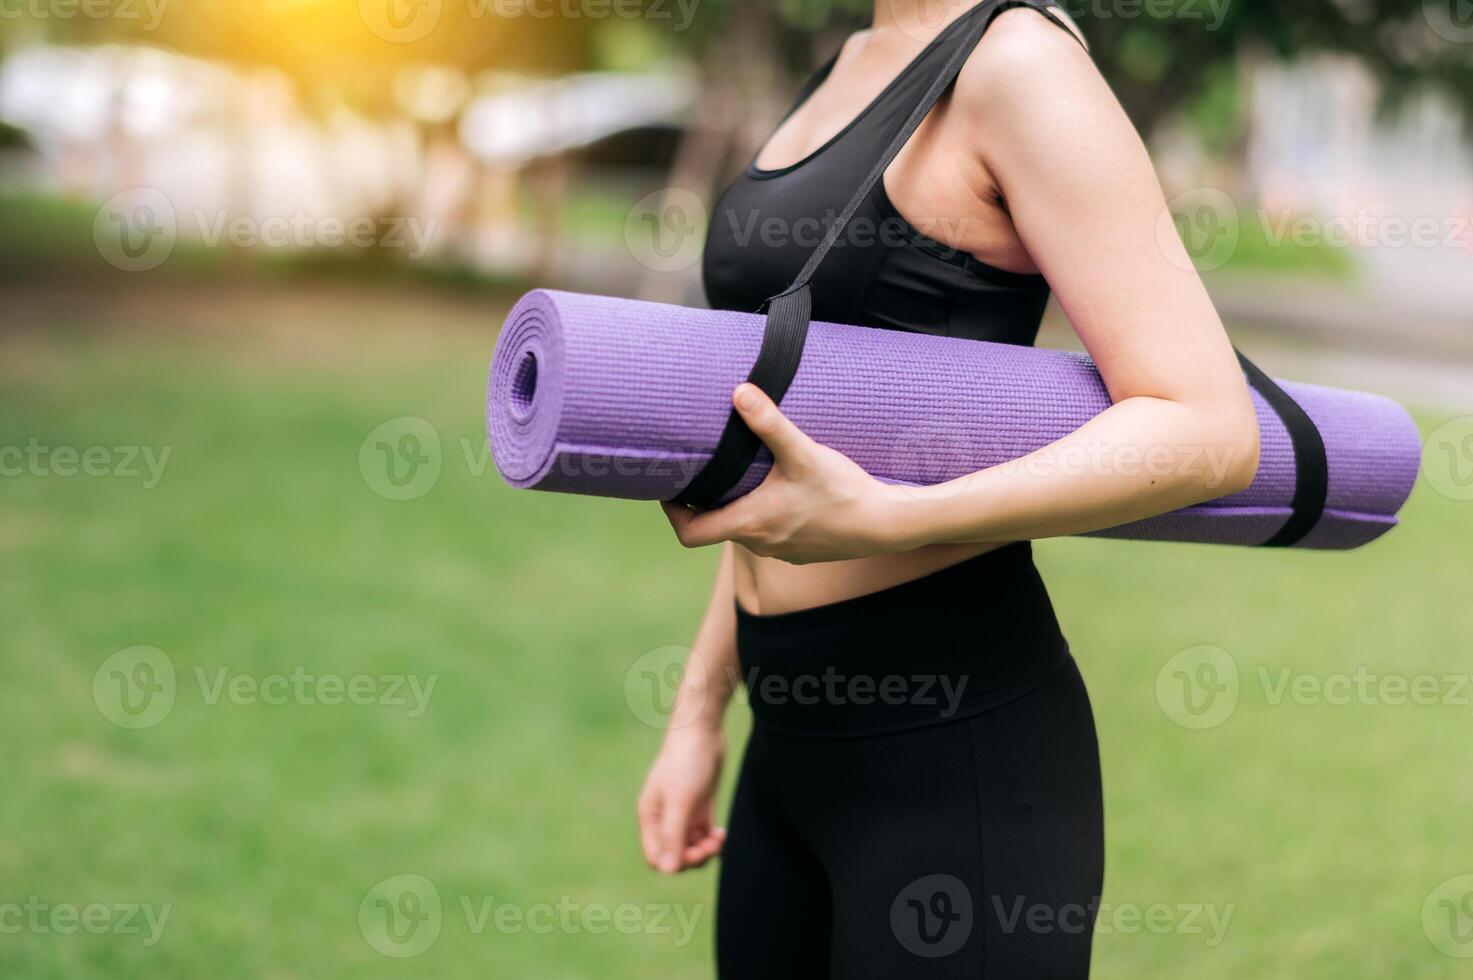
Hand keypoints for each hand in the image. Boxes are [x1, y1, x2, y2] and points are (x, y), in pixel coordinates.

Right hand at [637, 727, 726, 873]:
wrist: (702, 730)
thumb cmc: (686, 762)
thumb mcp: (680, 801)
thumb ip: (673, 835)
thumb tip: (668, 870)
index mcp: (650, 817)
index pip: (656, 857)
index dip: (675, 863)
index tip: (695, 851)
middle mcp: (663, 818)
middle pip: (675, 856)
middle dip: (694, 857)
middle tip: (711, 845)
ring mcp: (681, 813)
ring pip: (690, 848)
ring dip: (705, 850)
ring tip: (718, 839)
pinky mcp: (699, 807)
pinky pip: (702, 836)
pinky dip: (712, 840)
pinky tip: (721, 833)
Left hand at [662, 384, 906, 563]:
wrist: (886, 525)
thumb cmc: (843, 492)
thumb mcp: (803, 453)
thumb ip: (769, 423)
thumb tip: (738, 392)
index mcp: (750, 523)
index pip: (690, 532)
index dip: (672, 512)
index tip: (669, 487)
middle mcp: (760, 543)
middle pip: (713, 529)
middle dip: (702, 502)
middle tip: (699, 470)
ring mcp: (780, 551)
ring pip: (742, 530)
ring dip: (733, 506)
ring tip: (735, 474)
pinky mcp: (800, 550)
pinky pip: (768, 535)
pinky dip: (761, 514)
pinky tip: (776, 490)